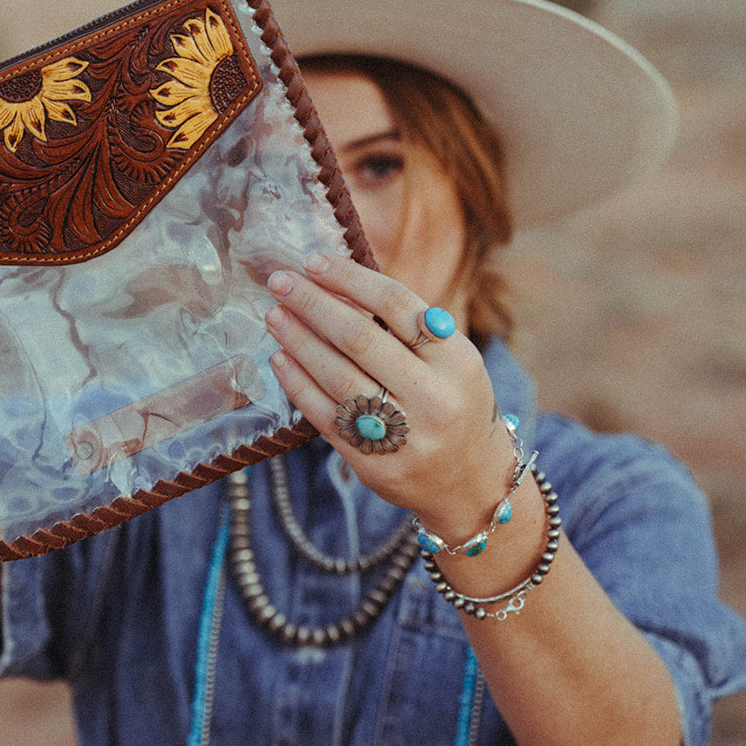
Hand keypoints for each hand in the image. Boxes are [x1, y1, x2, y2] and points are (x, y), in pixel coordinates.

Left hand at [264, 250, 516, 538]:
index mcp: (457, 360)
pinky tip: (281, 360)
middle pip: (360, 338)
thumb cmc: (454, 403)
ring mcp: (403, 434)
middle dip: (313, 304)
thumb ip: (409, 329)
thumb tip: (338, 283)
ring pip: (337, 376)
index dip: (350, 278)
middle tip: (280, 283)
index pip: (397, 304)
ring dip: (299, 340)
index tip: (314, 262)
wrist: (470, 483)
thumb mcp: (454, 362)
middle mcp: (433, 396)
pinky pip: (326, 416)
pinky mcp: (374, 463)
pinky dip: (298, 384)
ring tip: (275, 316)